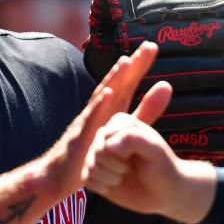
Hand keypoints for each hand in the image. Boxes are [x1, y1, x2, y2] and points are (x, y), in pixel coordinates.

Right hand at [38, 43, 166, 199]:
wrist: (57, 178)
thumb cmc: (91, 154)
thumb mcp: (126, 128)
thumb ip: (145, 112)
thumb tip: (166, 87)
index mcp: (110, 110)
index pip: (126, 84)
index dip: (138, 66)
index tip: (152, 46)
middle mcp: (97, 112)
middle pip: (115, 84)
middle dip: (131, 66)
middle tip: (148, 46)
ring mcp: (86, 123)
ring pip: (101, 98)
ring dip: (113, 79)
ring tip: (126, 62)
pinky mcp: (79, 139)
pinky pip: (89, 122)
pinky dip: (98, 107)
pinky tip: (108, 94)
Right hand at [82, 103, 216, 223]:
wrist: (164, 193)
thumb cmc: (163, 168)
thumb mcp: (155, 151)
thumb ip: (134, 140)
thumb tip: (109, 146)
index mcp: (120, 123)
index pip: (106, 135)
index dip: (120, 152)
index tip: (139, 155)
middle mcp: (106, 137)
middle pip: (96, 151)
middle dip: (114, 166)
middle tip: (129, 168)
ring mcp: (99, 155)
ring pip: (90, 166)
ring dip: (109, 177)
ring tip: (123, 176)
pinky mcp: (95, 173)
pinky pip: (87, 180)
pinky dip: (102, 187)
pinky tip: (115, 185)